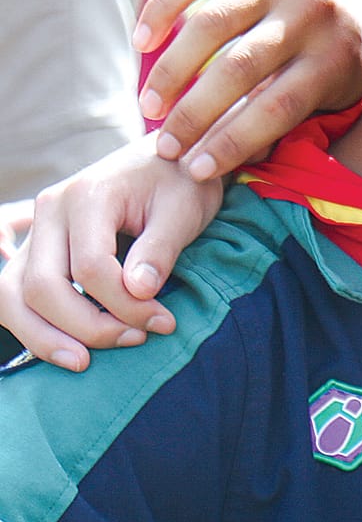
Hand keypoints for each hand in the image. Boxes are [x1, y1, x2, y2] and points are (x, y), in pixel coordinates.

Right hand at [0, 137, 223, 370]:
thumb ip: (160, 249)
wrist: (169, 159)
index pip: (90, 266)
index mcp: (87, 194)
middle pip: (43, 286)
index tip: (162, 321)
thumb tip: (139, 293)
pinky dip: (32, 325)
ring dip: (46, 336)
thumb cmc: (181, 180)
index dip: (123, 304)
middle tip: (135, 339)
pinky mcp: (36, 249)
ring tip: (85, 362)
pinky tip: (65, 347)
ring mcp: (37, 229)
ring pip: (14, 296)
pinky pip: (13, 296)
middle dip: (87, 325)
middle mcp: (50, 210)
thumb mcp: (185, 208)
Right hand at [135, 0, 361, 180]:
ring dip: (170, 71)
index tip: (195, 170)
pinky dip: (162, 9)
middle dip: (194, 115)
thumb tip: (235, 159)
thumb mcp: (338, 86)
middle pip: (240, 68)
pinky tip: (141, 42)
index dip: (233, 142)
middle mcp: (311, 10)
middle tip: (164, 147)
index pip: (280, 106)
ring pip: (211, 26)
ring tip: (150, 108)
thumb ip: (296, 116)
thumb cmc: (338, 48)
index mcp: (337, 54)